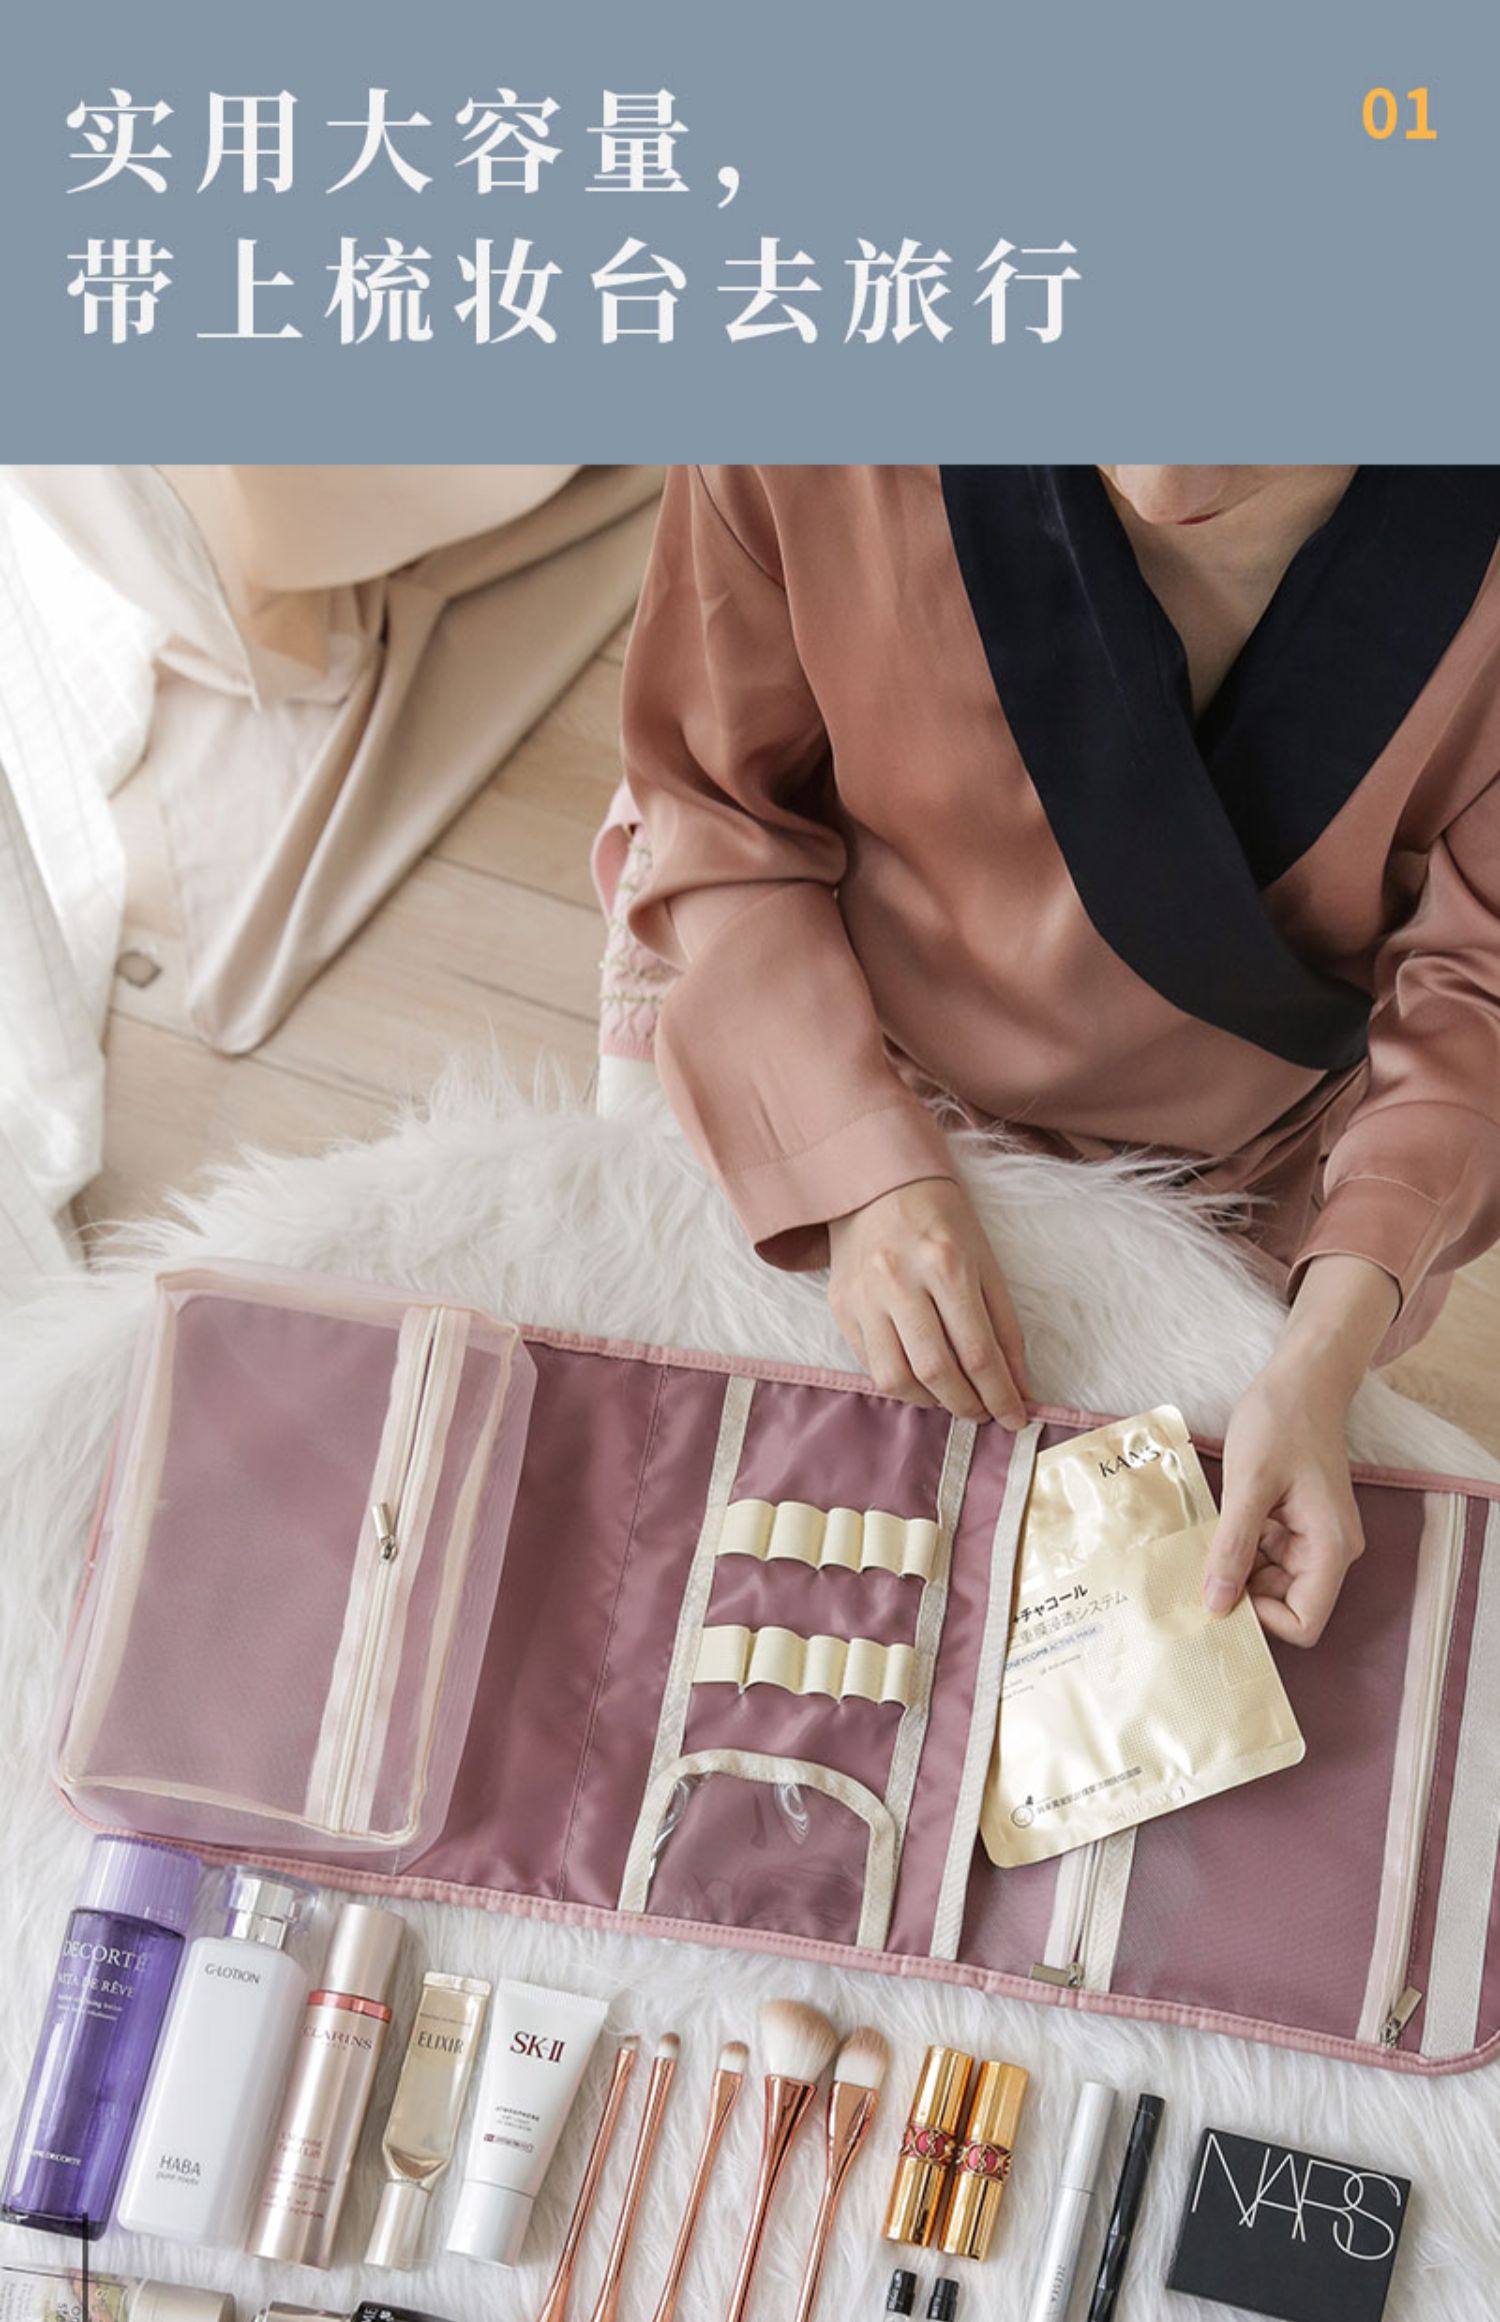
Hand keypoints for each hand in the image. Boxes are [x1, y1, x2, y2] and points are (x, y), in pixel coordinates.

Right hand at [827, 1177, 1029, 1425]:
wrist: (878, 1184)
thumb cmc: (943, 1221)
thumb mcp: (986, 1262)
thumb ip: (1004, 1326)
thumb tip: (1018, 1386)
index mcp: (946, 1264)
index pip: (978, 1352)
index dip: (1000, 1395)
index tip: (1015, 1418)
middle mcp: (899, 1281)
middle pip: (936, 1371)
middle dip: (966, 1405)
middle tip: (984, 1414)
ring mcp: (864, 1295)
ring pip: (895, 1377)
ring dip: (929, 1401)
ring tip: (950, 1398)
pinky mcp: (840, 1304)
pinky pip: (868, 1362)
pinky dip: (899, 1382)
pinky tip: (919, 1378)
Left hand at [1204, 1254, 1398, 1645]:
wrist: (1302, 1379)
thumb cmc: (1280, 1422)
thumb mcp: (1248, 1485)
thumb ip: (1233, 1548)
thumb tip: (1216, 1606)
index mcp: (1330, 1548)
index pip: (1304, 1624)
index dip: (1263, 1619)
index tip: (1221, 1590)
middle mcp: (1329, 1551)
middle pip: (1284, 1604)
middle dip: (1242, 1591)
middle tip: (1198, 1565)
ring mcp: (1313, 1538)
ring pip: (1269, 1580)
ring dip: (1236, 1566)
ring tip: (1206, 1535)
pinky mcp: (1295, 1523)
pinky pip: (1264, 1554)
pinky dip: (1239, 1546)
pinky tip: (1217, 1522)